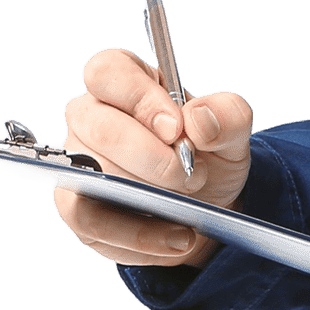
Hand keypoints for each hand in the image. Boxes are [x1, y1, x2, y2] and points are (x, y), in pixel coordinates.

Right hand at [51, 46, 253, 269]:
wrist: (206, 204)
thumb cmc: (209, 151)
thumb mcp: (233, 130)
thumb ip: (227, 115)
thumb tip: (199, 120)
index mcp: (126, 79)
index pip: (108, 71)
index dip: (139, 97)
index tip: (175, 128)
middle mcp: (90, 115)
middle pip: (97, 125)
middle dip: (150, 156)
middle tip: (193, 175)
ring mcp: (77, 162)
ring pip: (91, 175)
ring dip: (147, 196)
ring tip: (190, 208)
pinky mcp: (76, 207)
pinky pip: (91, 221)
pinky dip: (139, 234)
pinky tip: (178, 238)